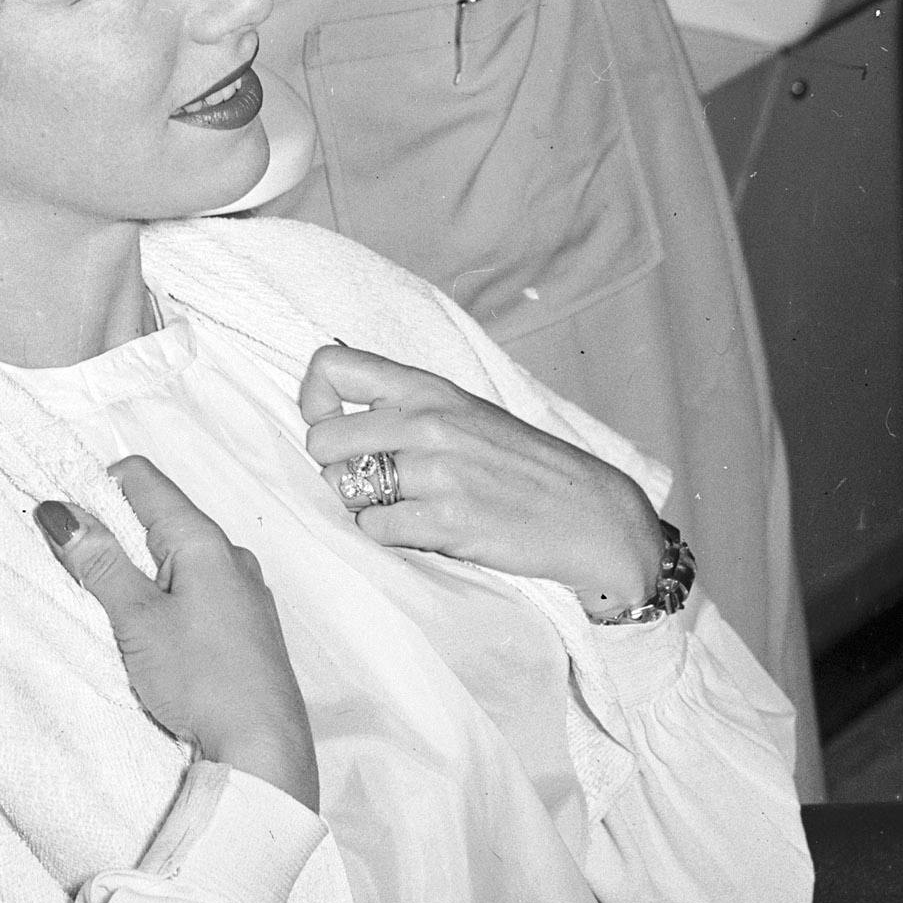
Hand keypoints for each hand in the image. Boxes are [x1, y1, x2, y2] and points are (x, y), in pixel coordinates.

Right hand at [37, 457, 318, 809]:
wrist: (265, 749)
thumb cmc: (204, 682)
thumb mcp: (137, 619)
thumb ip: (100, 562)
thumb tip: (61, 511)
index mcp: (204, 540)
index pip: (142, 478)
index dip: (96, 489)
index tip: (66, 524)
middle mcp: (231, 555)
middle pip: (159, 517)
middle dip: (114, 534)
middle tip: (79, 572)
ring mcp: (244, 590)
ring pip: (178, 557)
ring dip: (140, 571)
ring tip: (114, 612)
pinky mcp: (247, 626)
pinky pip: (198, 589)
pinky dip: (167, 597)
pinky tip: (153, 637)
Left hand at [300, 346, 663, 619]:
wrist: (589, 514)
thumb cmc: (521, 465)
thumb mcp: (465, 412)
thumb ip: (405, 405)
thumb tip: (334, 407)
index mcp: (427, 387)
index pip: (330, 366)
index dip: (314, 400)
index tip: (332, 425)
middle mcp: (426, 421)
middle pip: (321, 439)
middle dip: (335, 467)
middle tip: (370, 482)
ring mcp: (435, 471)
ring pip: (342, 488)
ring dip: (361, 505)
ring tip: (401, 507)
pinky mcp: (445, 521)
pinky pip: (373, 530)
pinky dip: (386, 536)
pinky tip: (420, 531)